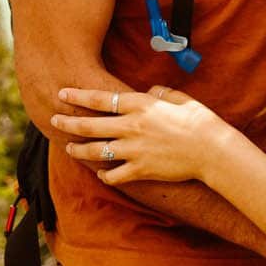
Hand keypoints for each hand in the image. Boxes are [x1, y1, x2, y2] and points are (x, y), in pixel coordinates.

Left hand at [51, 85, 220, 185]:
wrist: (211, 150)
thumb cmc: (199, 120)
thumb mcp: (179, 98)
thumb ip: (160, 92)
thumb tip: (149, 91)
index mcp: (140, 105)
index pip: (100, 98)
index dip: (78, 96)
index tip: (62, 93)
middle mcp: (131, 126)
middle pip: (89, 125)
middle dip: (68, 122)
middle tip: (54, 120)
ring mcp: (134, 150)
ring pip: (96, 151)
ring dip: (79, 150)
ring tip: (69, 149)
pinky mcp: (140, 170)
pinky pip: (114, 175)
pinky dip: (104, 174)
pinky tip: (101, 172)